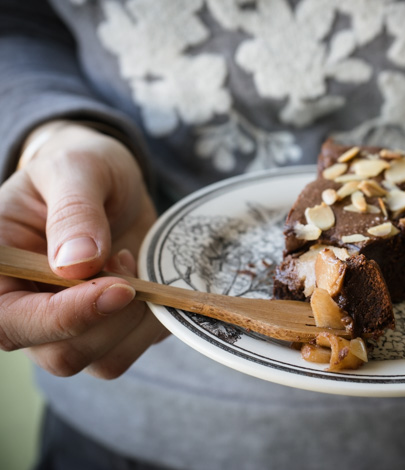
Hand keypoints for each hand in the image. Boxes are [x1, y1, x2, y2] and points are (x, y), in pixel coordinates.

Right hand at [0, 122, 167, 378]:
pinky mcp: (104, 332)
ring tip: (128, 262)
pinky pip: (132, 351)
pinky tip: (146, 281)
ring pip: (101, 361)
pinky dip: (151, 324)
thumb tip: (76, 263)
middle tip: (124, 258)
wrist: (109, 181)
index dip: (64, 317)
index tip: (117, 288)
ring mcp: (65, 326)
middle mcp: (25, 309)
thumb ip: (74, 211)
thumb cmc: (80, 169)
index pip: (10, 323)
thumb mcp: (76, 170)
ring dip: (133, 319)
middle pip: (62, 354)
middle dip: (110, 315)